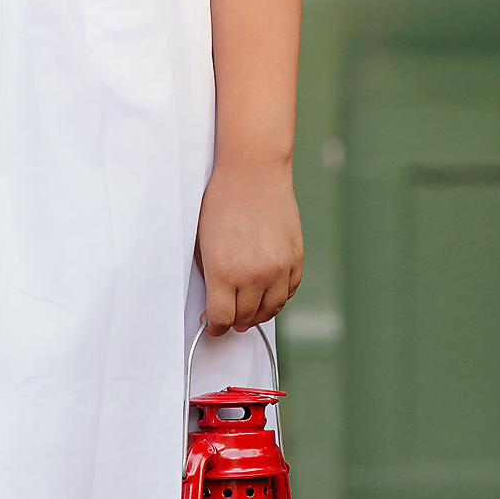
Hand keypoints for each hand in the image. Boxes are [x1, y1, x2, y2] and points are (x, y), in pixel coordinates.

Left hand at [197, 159, 302, 334]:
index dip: (214, 326)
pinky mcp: (296, 258)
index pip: (222, 318)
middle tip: (227, 318)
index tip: (212, 324)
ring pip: (271, 309)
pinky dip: (278, 297)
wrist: (253, 173)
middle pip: (245, 316)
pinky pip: (289, 291)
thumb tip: (216, 301)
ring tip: (248, 311)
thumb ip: (210, 276)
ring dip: (258, 314)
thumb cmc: (222, 202)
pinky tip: (267, 294)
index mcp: (225, 272)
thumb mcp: (203, 242)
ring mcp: (279, 267)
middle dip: (233, 320)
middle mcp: (255, 274)